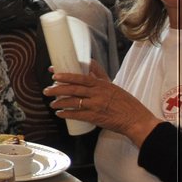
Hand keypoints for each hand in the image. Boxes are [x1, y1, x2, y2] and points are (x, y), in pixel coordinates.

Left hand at [46, 64, 160, 144]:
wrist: (135, 120)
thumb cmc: (125, 102)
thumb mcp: (113, 86)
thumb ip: (100, 76)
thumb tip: (88, 62)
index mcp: (103, 84)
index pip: (81, 78)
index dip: (66, 76)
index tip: (54, 75)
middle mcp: (98, 94)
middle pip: (73, 89)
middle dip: (57, 89)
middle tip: (46, 90)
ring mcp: (96, 106)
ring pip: (72, 102)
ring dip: (59, 103)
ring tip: (52, 104)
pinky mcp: (95, 117)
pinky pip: (76, 115)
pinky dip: (66, 114)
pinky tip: (59, 114)